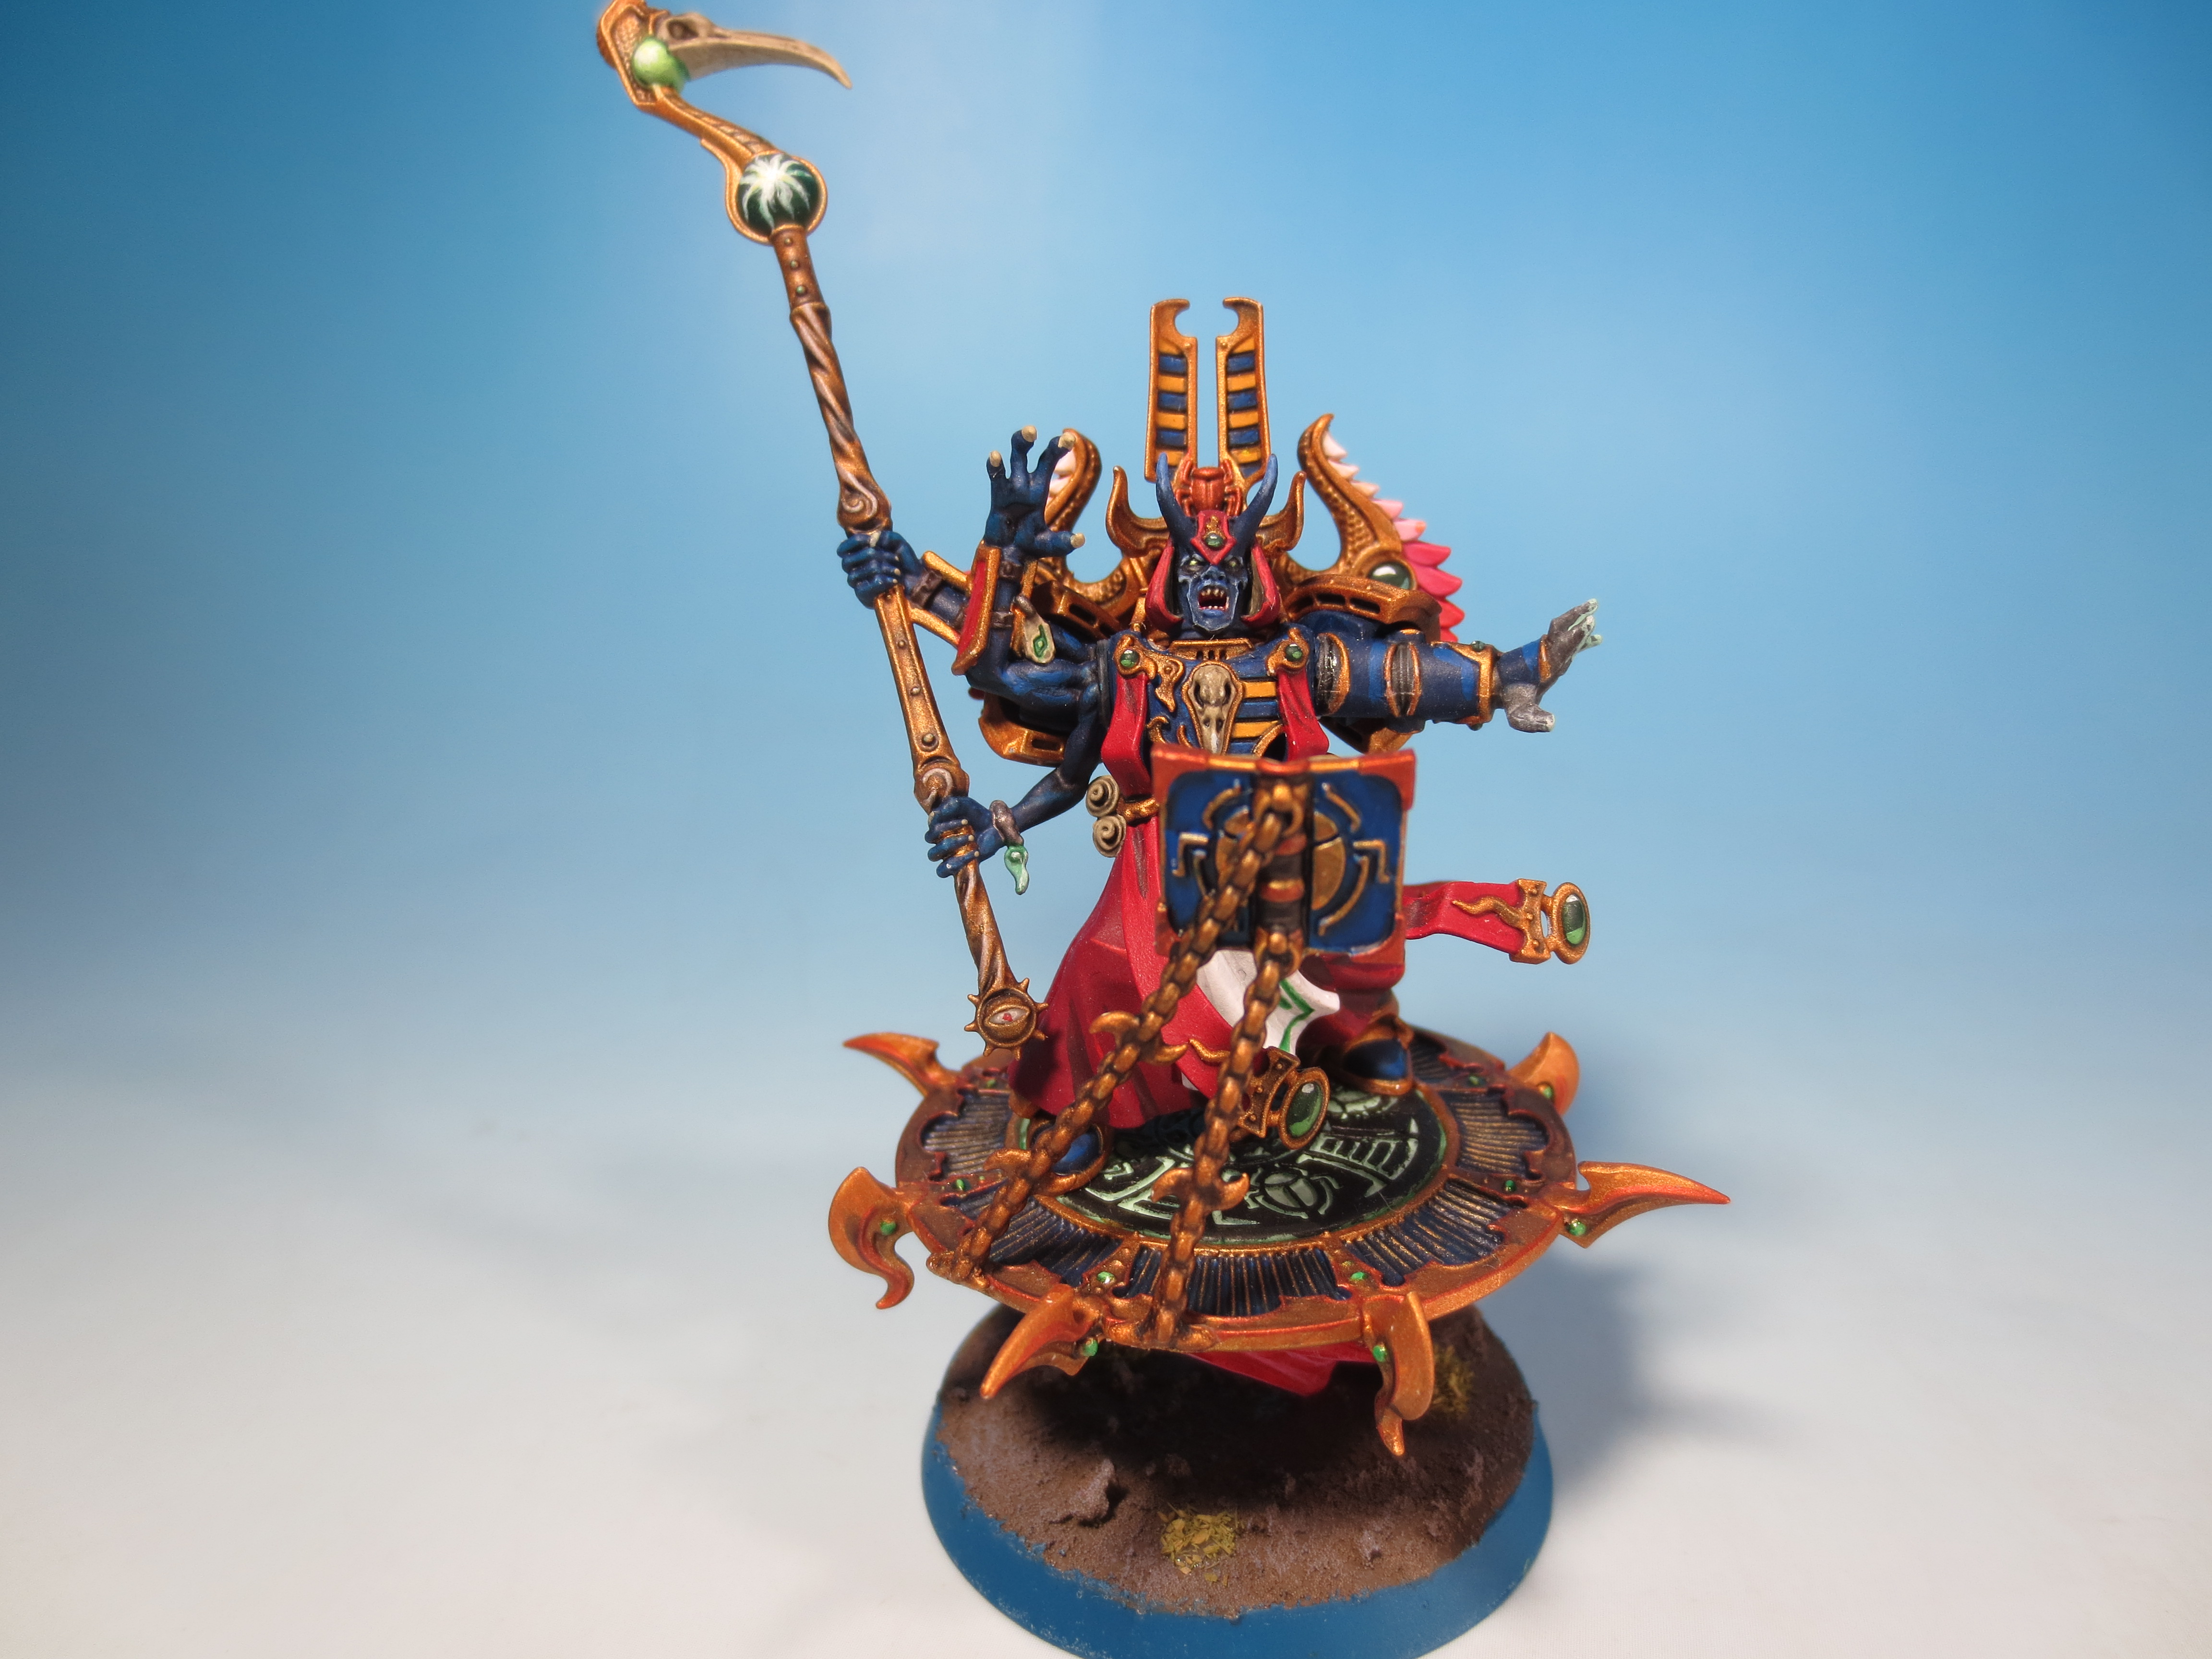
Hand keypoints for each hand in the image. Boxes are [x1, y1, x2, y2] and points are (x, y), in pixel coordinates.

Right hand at [838, 529, 918, 606]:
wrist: (917, 582)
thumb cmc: (905, 562)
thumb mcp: (897, 543)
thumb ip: (886, 536)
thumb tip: (873, 540)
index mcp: (857, 555)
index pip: (842, 550)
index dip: (854, 543)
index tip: (871, 540)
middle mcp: (853, 569)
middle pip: (848, 561)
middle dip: (874, 556)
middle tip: (894, 558)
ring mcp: (857, 584)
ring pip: (857, 574)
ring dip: (882, 569)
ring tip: (897, 571)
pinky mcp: (864, 596)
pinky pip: (865, 588)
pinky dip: (882, 582)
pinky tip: (894, 581)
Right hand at [926, 794, 1002, 876]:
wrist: (995, 826)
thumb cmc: (976, 814)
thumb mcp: (964, 804)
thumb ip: (950, 806)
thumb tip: (935, 814)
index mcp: (937, 826)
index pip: (932, 828)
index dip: (946, 825)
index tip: (966, 820)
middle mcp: (938, 839)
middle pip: (930, 840)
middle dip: (950, 834)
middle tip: (970, 831)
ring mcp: (946, 853)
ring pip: (932, 855)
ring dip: (951, 847)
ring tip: (971, 839)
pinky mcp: (956, 864)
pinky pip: (944, 870)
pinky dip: (959, 862)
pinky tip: (976, 853)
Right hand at [982, 426, 1083, 560]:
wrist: (1007, 556)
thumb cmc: (1028, 547)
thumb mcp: (1050, 545)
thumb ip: (1063, 542)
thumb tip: (1080, 540)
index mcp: (1040, 489)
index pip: (1049, 462)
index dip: (1057, 448)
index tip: (1069, 438)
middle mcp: (1026, 484)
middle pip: (1033, 455)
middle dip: (1038, 441)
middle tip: (1040, 429)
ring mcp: (1011, 489)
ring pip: (1015, 459)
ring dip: (1020, 444)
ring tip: (1029, 432)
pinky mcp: (997, 497)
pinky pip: (996, 478)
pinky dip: (995, 467)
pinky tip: (995, 455)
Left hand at [1504, 602, 1601, 731]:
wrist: (1496, 687)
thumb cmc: (1511, 700)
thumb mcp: (1520, 714)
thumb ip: (1533, 720)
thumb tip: (1552, 724)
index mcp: (1543, 665)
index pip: (1561, 647)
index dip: (1575, 636)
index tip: (1588, 623)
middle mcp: (1546, 655)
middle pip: (1561, 630)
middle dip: (1576, 618)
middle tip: (1592, 605)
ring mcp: (1548, 652)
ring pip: (1563, 629)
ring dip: (1577, 617)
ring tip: (1594, 605)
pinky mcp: (1550, 654)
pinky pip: (1567, 641)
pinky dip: (1581, 637)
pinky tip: (1599, 637)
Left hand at [1544, 599, 1601, 673]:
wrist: (1541, 673)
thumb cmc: (1552, 657)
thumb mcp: (1568, 643)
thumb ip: (1580, 632)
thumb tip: (1592, 619)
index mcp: (1558, 627)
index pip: (1573, 614)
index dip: (1584, 608)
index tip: (1594, 602)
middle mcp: (1560, 632)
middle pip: (1574, 619)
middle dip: (1584, 613)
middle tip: (1594, 604)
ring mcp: (1562, 642)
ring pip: (1578, 630)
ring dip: (1587, 626)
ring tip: (1595, 621)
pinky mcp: (1565, 651)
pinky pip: (1579, 642)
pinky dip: (1588, 640)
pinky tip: (1599, 639)